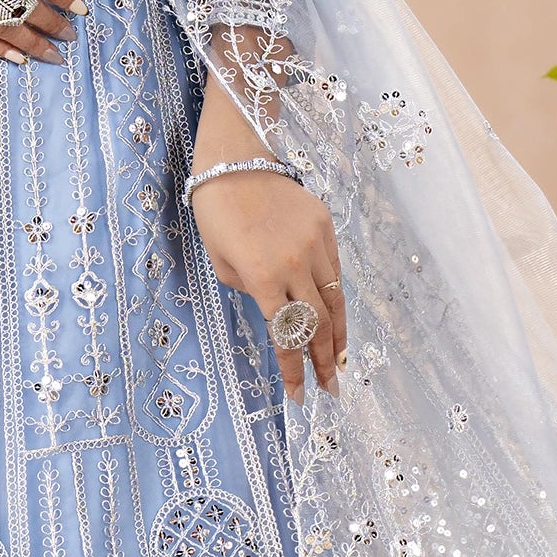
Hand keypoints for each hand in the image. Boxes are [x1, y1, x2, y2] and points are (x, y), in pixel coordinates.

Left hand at [190, 168, 344, 395]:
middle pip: (319, 324)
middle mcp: (294, 263)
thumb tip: (276, 306)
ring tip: (339, 362)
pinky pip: (334, 271)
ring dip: (339, 336)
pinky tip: (335, 317)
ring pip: (335, 300)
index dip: (294, 370)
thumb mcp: (221, 262)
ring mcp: (315, 244)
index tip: (300, 395)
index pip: (285, 334)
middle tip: (330, 389)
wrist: (235, 160)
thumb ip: (250, 290)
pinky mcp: (326, 227)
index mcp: (262, 276)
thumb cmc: (216, 213)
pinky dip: (336, 298)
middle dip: (323, 362)